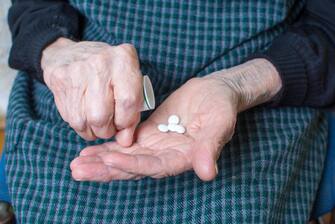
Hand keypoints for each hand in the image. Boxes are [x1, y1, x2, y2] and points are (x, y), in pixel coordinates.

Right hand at [41, 38, 142, 144]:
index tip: (125, 125)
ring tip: (99, 122)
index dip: (127, 121)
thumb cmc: (108, 71)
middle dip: (109, 130)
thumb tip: (125, 141)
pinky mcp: (59, 82)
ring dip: (95, 130)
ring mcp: (76, 72)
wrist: (68, 53)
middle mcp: (99, 64)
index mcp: (123, 59)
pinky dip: (82, 126)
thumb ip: (133, 109)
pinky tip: (86, 117)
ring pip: (86, 122)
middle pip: (103, 116)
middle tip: (111, 126)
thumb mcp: (128, 81)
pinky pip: (72, 120)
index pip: (128, 101)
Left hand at [70, 59, 281, 181]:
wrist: (215, 92)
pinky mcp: (148, 133)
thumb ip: (210, 147)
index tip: (109, 159)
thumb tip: (208, 173)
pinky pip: (125, 143)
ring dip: (101, 161)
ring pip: (125, 157)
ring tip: (77, 164)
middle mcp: (165, 156)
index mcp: (182, 158)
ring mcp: (155, 145)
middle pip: (133, 167)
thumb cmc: (221, 107)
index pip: (154, 166)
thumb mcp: (219, 124)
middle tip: (78, 170)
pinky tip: (89, 149)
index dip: (132, 165)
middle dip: (106, 169)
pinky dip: (108, 146)